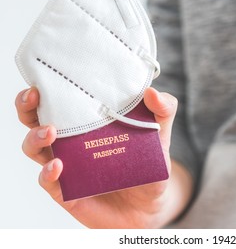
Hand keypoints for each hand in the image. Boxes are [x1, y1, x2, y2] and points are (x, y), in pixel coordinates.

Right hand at [15, 87, 191, 227]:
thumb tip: (152, 92)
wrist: (151, 204)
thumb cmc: (150, 164)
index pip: (61, 99)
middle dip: (28, 106)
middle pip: (36, 120)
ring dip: (35, 138)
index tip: (46, 75)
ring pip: (35, 148)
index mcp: (88, 121)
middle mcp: (72, 141)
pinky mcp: (67, 191)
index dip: (47, 86)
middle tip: (35, 96)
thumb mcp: (160, 134)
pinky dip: (48, 173)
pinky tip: (58, 166)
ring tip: (51, 132)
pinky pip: (49, 181)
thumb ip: (163, 110)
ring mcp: (67, 166)